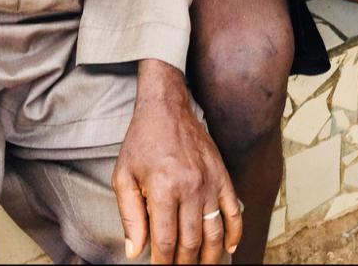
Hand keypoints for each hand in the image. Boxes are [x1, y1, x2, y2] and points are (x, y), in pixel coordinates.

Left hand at [112, 61, 241, 263]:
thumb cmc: (142, 142)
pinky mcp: (222, 175)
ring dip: (209, 258)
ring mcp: (210, 182)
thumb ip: (129, 216)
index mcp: (163, 188)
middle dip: (184, 265)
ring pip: (214, 233)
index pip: (165, 241)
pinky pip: (233, 211)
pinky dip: (234, 233)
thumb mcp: (123, 176)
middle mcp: (190, 187)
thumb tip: (135, 251)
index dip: (162, 263)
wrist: (166, 107)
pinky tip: (229, 248)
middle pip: (191, 242)